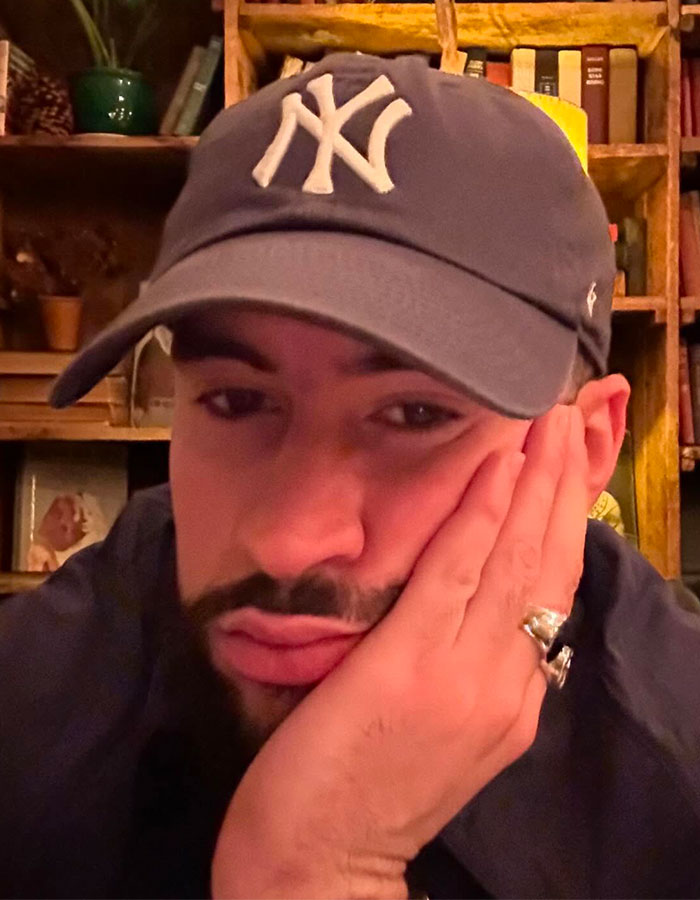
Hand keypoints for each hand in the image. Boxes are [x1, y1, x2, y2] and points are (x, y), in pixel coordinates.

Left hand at [212, 405, 588, 898]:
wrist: (318, 870)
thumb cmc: (363, 795)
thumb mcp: (437, 732)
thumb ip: (465, 669)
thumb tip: (476, 605)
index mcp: (512, 701)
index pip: (549, 593)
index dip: (563, 524)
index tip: (567, 468)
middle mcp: (506, 686)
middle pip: (546, 567)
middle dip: (563, 487)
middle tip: (570, 418)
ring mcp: (466, 677)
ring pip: (514, 561)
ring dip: (534, 484)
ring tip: (546, 422)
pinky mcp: (413, 666)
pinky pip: (457, 572)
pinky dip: (483, 514)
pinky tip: (498, 468)